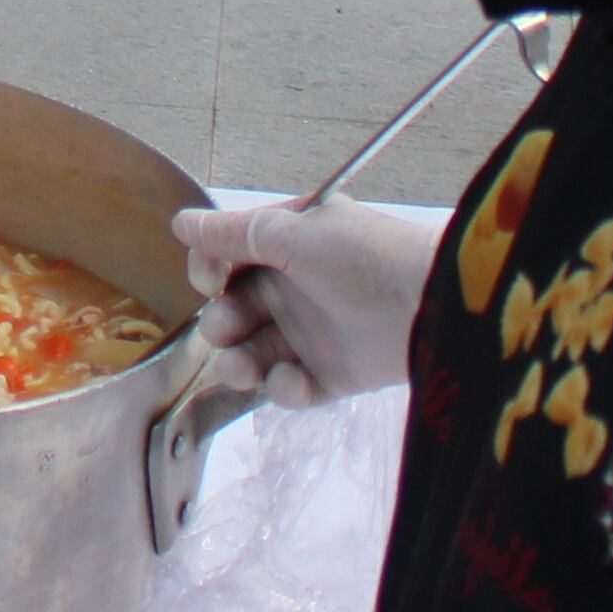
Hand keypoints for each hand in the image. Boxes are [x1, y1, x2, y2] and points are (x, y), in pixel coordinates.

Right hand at [171, 198, 443, 406]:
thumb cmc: (362, 257)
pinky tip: (292, 381)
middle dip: (221, 324)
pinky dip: (283, 389)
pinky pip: (290, 388)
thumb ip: (234, 233)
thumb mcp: (294, 233)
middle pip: (233, 312)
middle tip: (228, 328)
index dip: (209, 272)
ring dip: (239, 364)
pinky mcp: (330, 376)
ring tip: (243, 369)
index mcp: (287, 245)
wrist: (432, 306)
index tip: (210, 283)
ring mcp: (311, 334)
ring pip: (253, 355)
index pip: (227, 258)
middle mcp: (294, 288)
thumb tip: (180, 222)